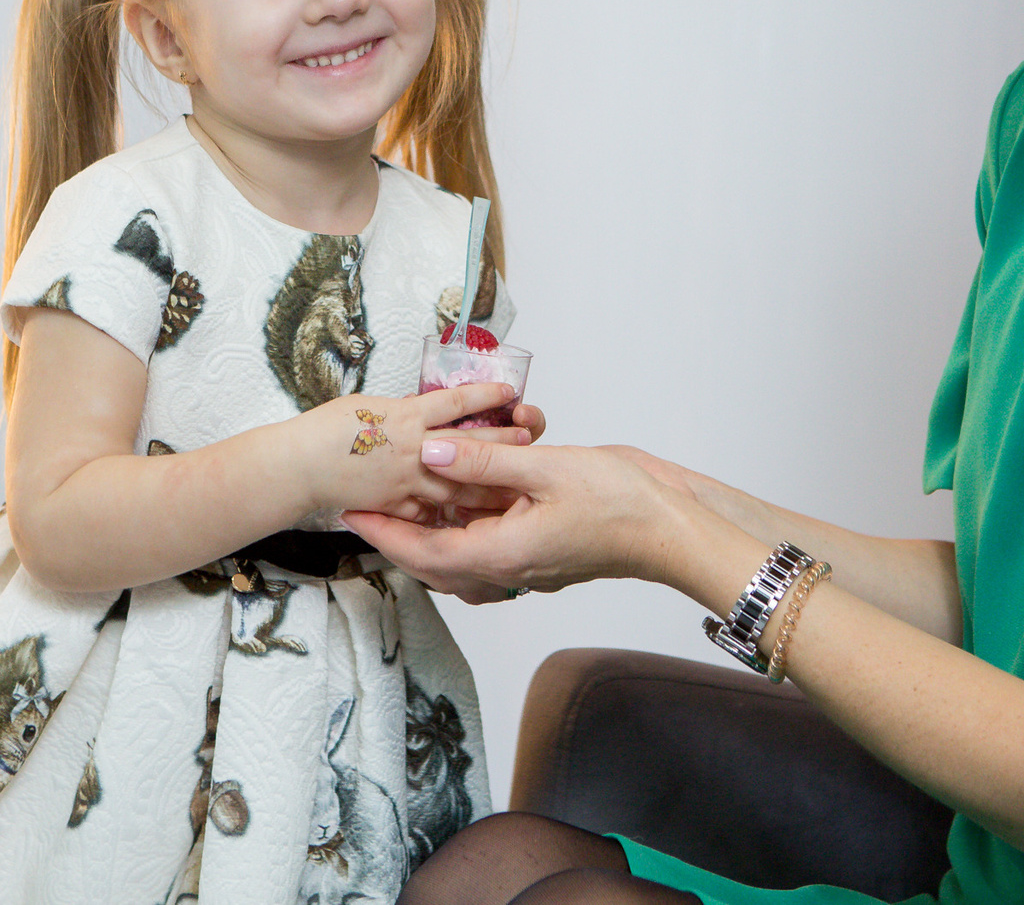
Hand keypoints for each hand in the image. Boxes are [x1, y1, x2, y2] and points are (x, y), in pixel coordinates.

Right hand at [301, 383, 523, 520]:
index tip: (508, 390)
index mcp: (407, 416)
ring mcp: (408, 480)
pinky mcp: (397, 504)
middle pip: (470, 443)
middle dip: (503, 439)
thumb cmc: (328, 428)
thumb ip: (405, 412)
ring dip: (487, 480)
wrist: (301, 464)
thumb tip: (425, 410)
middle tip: (528, 434)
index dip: (486, 395)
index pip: (457, 402)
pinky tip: (467, 512)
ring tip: (512, 477)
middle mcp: (413, 448)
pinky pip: (430, 510)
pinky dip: (449, 511)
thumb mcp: (372, 406)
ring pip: (459, 482)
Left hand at [344, 439, 688, 596]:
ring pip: (461, 563)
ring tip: (406, 505)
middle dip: (399, 538)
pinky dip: (465, 533)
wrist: (670, 528)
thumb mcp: (547, 467)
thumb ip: (484, 461)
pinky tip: (462, 505)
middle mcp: (510, 569)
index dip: (384, 535)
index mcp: (504, 554)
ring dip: (431, 537)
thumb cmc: (619, 500)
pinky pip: (488, 554)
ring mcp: (528, 567)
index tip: (353, 514)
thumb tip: (430, 453)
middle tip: (369, 508)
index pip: (424, 555)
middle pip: (436, 565)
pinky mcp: (542, 556)